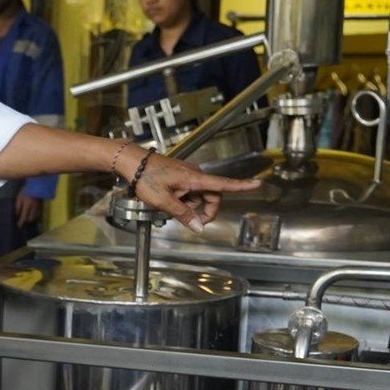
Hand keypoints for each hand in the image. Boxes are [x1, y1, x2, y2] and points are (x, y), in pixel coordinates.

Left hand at [14, 193, 42, 227]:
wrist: (36, 185)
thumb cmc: (26, 191)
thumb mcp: (19, 197)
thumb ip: (18, 206)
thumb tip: (17, 214)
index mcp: (27, 206)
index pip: (24, 217)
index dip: (21, 222)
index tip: (19, 226)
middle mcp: (33, 208)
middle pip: (30, 218)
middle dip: (27, 221)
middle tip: (23, 222)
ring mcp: (37, 206)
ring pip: (35, 215)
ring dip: (31, 218)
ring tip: (27, 218)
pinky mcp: (40, 204)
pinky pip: (37, 212)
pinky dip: (34, 214)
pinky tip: (32, 212)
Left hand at [125, 147, 260, 230]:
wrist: (132, 162)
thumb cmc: (146, 177)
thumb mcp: (163, 201)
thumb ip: (182, 214)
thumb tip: (199, 227)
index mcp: (194, 178)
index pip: (223, 184)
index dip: (241, 186)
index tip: (257, 184)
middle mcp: (194, 175)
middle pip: (212, 196)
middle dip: (205, 211)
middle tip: (193, 223)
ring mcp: (188, 175)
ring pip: (198, 196)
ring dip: (190, 206)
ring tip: (170, 206)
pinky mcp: (181, 177)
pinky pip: (189, 192)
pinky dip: (183, 200)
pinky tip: (169, 201)